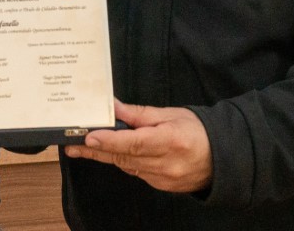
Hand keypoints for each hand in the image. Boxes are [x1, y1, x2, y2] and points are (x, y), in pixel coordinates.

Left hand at [62, 99, 212, 192]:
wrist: (221, 158)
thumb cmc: (196, 131)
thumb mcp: (170, 114)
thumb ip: (140, 114)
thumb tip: (114, 107)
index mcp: (171, 141)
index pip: (135, 143)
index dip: (110, 140)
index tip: (89, 137)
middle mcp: (166, 163)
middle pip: (124, 157)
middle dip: (96, 149)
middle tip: (72, 143)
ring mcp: (163, 178)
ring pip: (126, 166)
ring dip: (104, 156)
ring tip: (81, 147)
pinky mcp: (160, 186)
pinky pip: (135, 172)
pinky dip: (122, 162)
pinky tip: (109, 154)